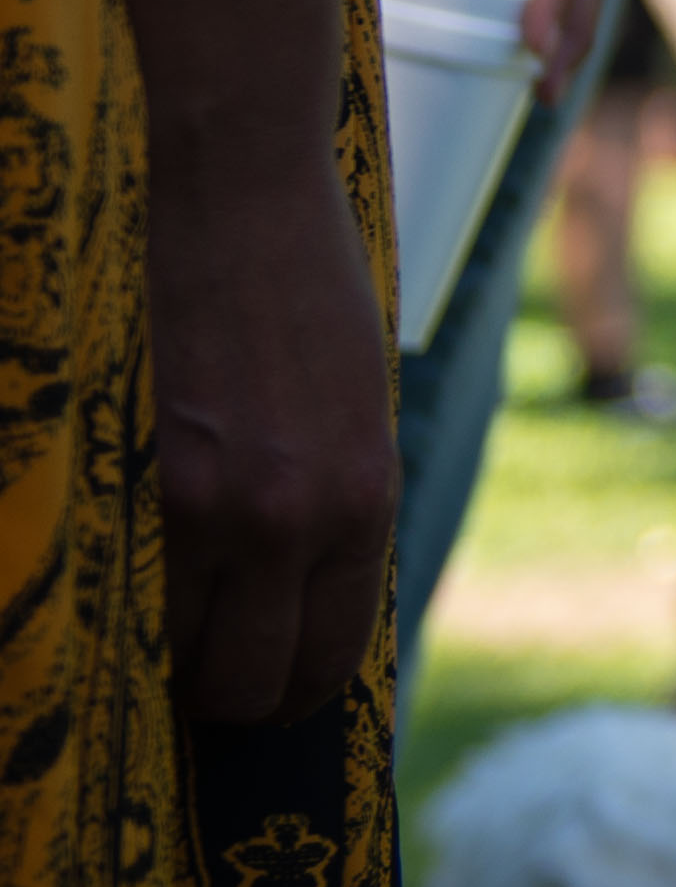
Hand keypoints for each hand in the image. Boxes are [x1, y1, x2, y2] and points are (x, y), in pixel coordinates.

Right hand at [150, 163, 400, 722]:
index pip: (327, 655)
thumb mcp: (352, 407)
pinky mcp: (117, 472)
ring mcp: (194, 502)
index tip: (267, 695)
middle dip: (222, 696)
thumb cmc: (302, 285)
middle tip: (195, 678)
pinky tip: (107, 587)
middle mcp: (285, 520)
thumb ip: (330, 503)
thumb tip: (293, 596)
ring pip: (163, 652)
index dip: (292, 693)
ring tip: (146, 630)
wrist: (232, 191)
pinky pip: (106, 584)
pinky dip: (104, 600)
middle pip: (243, 682)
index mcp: (361, 501)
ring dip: (154, 655)